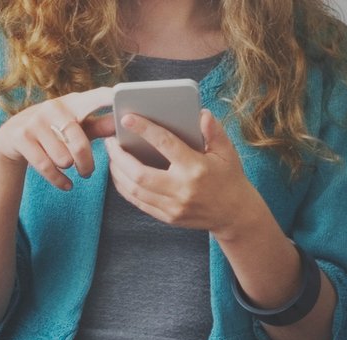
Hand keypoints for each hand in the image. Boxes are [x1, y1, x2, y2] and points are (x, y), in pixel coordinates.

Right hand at [0, 87, 114, 191]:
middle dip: (86, 164)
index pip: (96, 97)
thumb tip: (122, 124)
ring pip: (63, 159)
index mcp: (73, 102)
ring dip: (69, 169)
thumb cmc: (54, 131)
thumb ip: (100, 126)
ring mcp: (35, 121)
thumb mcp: (77, 126)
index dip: (109, 98)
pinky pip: (47, 167)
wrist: (12, 138)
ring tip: (68, 168)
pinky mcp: (20, 136)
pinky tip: (66, 184)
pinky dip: (59, 180)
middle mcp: (53, 107)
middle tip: (88, 172)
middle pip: (80, 143)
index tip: (122, 97)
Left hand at [105, 112, 267, 238]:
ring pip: (135, 190)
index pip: (165, 145)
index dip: (144, 129)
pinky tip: (120, 174)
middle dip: (119, 156)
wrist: (236, 215)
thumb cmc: (229, 178)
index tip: (126, 118)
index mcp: (196, 169)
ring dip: (118, 172)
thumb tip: (201, 114)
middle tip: (110, 141)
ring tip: (112, 156)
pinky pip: (139, 202)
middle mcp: (183, 190)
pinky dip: (125, 188)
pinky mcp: (169, 217)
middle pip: (140, 174)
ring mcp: (174, 207)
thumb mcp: (228, 153)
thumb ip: (214, 132)